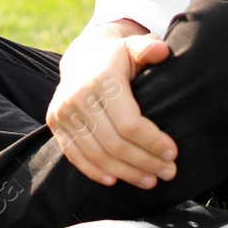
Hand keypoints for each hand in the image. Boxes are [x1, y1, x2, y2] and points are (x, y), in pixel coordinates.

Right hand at [47, 28, 177, 188]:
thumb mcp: (132, 47)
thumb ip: (148, 48)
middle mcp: (78, 95)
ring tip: (149, 180)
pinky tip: (115, 180)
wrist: (81, 57)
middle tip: (168, 172)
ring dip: (125, 173)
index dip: (152, 142)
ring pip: (97, 154)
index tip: (172, 153)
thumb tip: (162, 51)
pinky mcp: (55, 123)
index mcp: (102, 78)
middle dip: (144, 162)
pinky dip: (95, 172)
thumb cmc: (116, 57)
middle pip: (115, 143)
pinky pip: (75, 155)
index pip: (129, 123)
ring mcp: (63, 111)